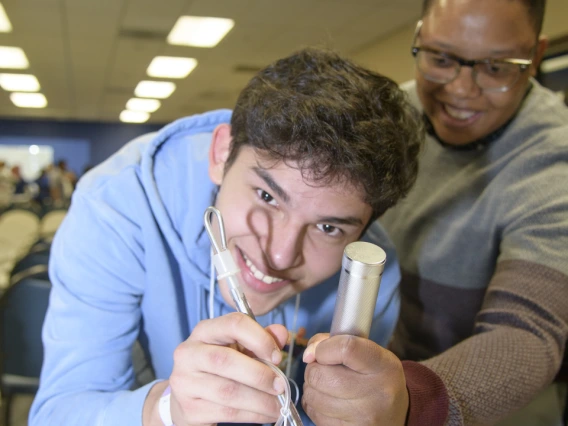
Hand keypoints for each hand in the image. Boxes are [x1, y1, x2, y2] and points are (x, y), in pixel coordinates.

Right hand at [168, 312, 288, 424]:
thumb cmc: (219, 368)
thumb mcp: (239, 349)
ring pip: (228, 391)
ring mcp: (185, 382)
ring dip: (260, 400)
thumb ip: (261, 339)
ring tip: (278, 405)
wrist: (188, 398)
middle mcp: (189, 353)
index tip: (277, 357)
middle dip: (260, 375)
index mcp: (204, 331)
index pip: (234, 324)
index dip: (260, 339)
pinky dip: (253, 415)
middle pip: (227, 360)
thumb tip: (282, 334)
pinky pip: (227, 412)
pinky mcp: (189, 409)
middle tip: (280, 385)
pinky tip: (266, 414)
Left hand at [302, 333, 408, 425]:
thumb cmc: (376, 376)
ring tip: (326, 385)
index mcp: (383, 366)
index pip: (345, 349)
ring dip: (312, 387)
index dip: (324, 347)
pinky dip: (314, 405)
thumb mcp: (368, 352)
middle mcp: (376, 393)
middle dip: (314, 368)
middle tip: (323, 368)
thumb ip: (335, 342)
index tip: (320, 350)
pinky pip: (314, 414)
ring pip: (313, 396)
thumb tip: (309, 354)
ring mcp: (363, 417)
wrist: (395, 413)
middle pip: (321, 375)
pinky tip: (327, 401)